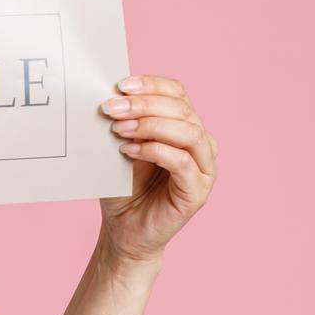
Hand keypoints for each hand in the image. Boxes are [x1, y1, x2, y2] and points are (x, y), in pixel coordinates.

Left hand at [97, 73, 217, 265]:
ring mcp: (204, 168)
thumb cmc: (122, 186)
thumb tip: (110, 96)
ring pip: (188, 133)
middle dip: (144, 105)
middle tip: (111, 108)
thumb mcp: (119, 147)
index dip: (151, 85)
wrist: (123, 229)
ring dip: (151, 125)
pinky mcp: (198, 191)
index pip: (177, 94)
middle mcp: (201, 143)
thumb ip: (123, 123)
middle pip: (181, 110)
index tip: (121, 85)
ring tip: (119, 130)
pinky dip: (155, 151)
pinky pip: (183, 163)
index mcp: (184, 126)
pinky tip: (129, 151)